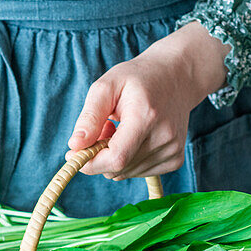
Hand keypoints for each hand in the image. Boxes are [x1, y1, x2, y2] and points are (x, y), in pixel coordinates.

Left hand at [67, 22, 228, 179]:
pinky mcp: (176, 160)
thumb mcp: (106, 87)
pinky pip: (139, 173)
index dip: (91, 162)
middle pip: (119, 168)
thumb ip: (89, 117)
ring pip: (126, 173)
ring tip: (121, 129)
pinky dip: (129, 160)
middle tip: (104, 128)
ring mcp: (173, 150)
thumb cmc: (137, 79)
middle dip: (100, 155)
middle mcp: (164, 137)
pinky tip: (135, 137)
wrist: (176, 77)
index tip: (73, 154)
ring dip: (115, 156)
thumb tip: (74, 145)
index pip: (117, 157)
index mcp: (146, 116)